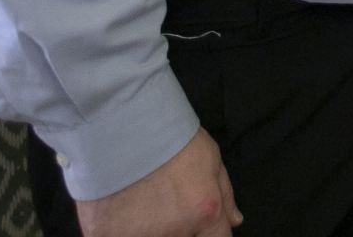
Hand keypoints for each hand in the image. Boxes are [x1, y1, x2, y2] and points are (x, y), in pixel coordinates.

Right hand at [76, 128, 239, 236]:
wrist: (121, 126)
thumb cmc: (170, 137)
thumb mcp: (210, 158)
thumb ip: (224, 195)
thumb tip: (234, 221)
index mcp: (204, 213)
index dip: (208, 233)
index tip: (198, 224)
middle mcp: (173, 233)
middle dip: (179, 231)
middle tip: (166, 208)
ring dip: (148, 230)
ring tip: (141, 207)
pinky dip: (118, 230)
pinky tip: (118, 210)